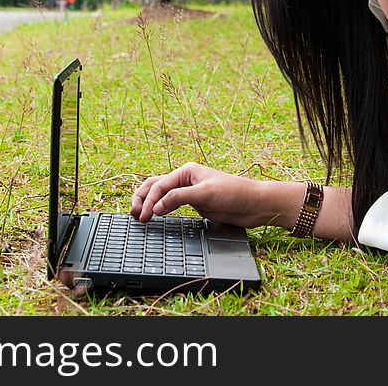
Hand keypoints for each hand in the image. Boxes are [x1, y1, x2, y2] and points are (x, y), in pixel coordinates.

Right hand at [130, 162, 268, 227]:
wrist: (253, 204)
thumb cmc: (234, 193)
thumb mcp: (205, 194)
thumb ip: (179, 198)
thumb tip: (157, 207)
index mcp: (186, 171)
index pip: (160, 185)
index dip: (150, 201)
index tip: (145, 216)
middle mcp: (185, 179)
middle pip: (154, 186)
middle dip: (142, 198)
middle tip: (134, 214)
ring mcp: (188, 191)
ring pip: (160, 194)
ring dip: (148, 203)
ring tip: (137, 215)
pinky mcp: (193, 203)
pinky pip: (170, 204)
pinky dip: (159, 209)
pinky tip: (154, 216)